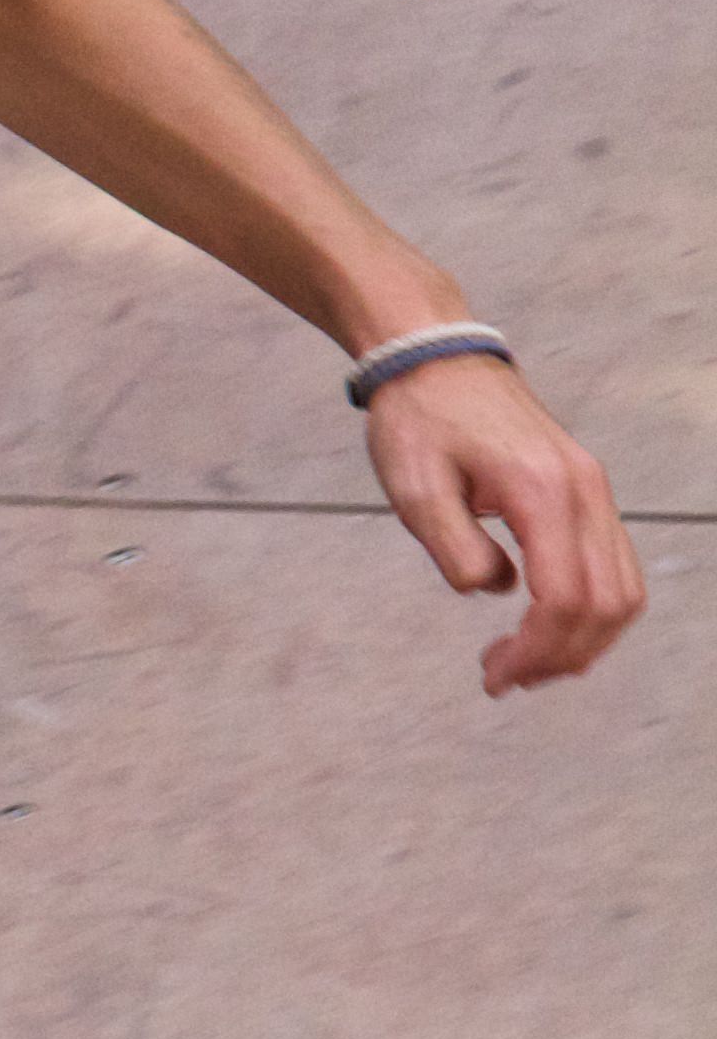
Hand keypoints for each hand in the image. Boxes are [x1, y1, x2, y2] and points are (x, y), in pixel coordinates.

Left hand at [360, 351, 645, 693]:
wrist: (436, 360)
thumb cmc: (419, 421)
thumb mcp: (416, 489)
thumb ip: (455, 548)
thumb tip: (494, 590)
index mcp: (542, 492)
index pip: (564, 598)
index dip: (535, 651)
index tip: (494, 677)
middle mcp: (585, 491)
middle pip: (606, 603)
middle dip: (560, 656)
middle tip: (504, 678)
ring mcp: (594, 489)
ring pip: (622, 589)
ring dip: (581, 640)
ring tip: (523, 662)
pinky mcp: (588, 492)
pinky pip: (613, 566)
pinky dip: (590, 610)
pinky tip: (543, 627)